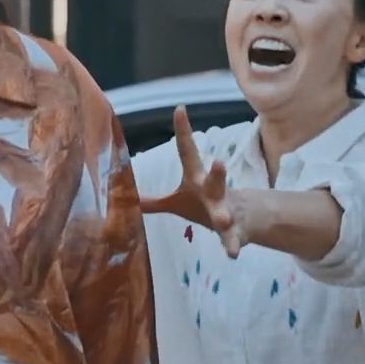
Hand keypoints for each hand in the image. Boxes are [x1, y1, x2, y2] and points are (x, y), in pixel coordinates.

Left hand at [138, 106, 246, 258]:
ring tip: (224, 219)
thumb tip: (125, 198)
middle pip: (214, 180)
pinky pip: (233, 239)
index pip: (188, 152)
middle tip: (218, 160)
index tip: (179, 109)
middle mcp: (212, 191)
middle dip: (218, 172)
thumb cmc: (201, 205)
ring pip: (225, 211)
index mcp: (196, 179)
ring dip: (224, 215)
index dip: (183, 131)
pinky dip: (232, 245)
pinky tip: (232, 254)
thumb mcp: (175, 202)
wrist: (239, 221)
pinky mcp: (234, 231)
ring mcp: (225, 210)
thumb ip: (152, 201)